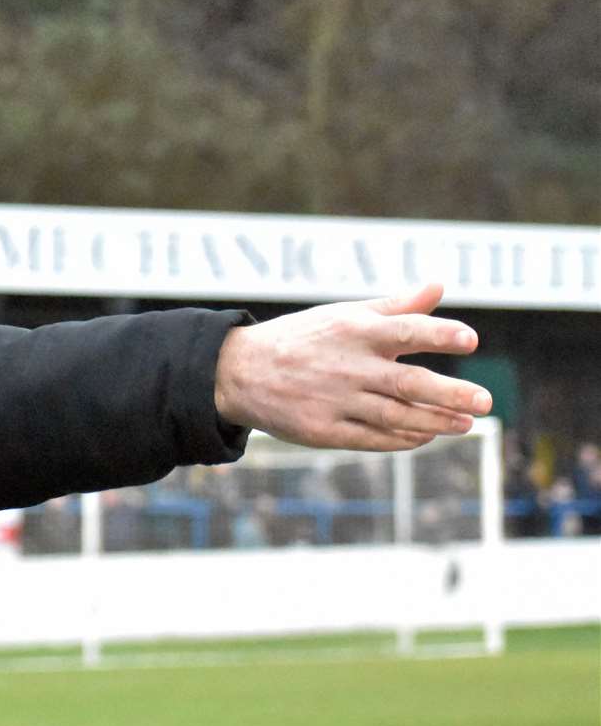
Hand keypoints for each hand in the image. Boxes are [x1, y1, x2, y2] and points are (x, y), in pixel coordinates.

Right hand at [214, 283, 492, 451]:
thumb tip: (440, 287)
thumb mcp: (342, 315)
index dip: (439, 334)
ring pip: (397, 416)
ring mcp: (336, 401)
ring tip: (466, 423)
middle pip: (409, 383)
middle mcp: (348, 367)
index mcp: (353, 331)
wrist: (239, 372)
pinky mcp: (324, 431)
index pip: (405, 330)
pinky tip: (426, 435)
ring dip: (436, 421)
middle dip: (451, 393)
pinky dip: (404, 439)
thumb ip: (395, 306)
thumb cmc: (300, 339)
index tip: (470, 339)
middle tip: (486, 401)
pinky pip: (374, 438)